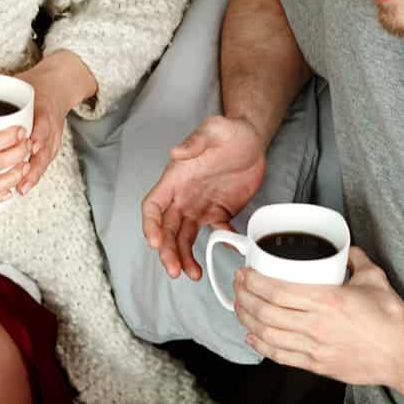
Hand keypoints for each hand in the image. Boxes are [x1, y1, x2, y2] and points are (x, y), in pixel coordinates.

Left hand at [14, 51, 97, 193]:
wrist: (58, 86)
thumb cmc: (36, 86)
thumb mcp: (20, 82)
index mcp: (44, 108)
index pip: (44, 122)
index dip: (38, 136)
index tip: (30, 146)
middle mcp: (50, 126)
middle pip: (45, 147)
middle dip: (34, 164)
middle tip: (21, 176)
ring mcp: (53, 138)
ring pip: (45, 159)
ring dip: (34, 174)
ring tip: (21, 188)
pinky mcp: (50, 147)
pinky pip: (44, 163)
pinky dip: (34, 176)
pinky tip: (23, 187)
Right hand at [141, 115, 267, 280]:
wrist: (253, 139)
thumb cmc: (230, 132)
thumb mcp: (213, 130)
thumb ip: (195, 142)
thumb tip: (175, 152)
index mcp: (175, 179)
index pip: (153, 206)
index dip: (150, 225)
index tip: (155, 242)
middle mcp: (183, 196)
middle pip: (167, 229)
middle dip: (168, 251)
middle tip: (175, 269)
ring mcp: (200, 206)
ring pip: (185, 238)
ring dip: (185, 257)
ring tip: (193, 274)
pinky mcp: (219, 212)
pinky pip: (215, 233)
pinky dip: (219, 245)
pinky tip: (227, 252)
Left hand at [234, 246, 403, 390]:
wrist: (403, 357)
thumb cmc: (391, 320)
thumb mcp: (374, 278)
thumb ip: (356, 259)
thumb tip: (345, 247)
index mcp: (327, 301)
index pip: (277, 291)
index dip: (254, 282)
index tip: (244, 272)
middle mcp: (315, 326)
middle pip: (265, 312)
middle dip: (243, 297)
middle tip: (238, 285)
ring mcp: (314, 348)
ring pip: (267, 335)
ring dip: (247, 320)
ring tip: (239, 307)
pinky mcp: (316, 365)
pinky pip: (280, 356)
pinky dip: (261, 346)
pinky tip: (252, 337)